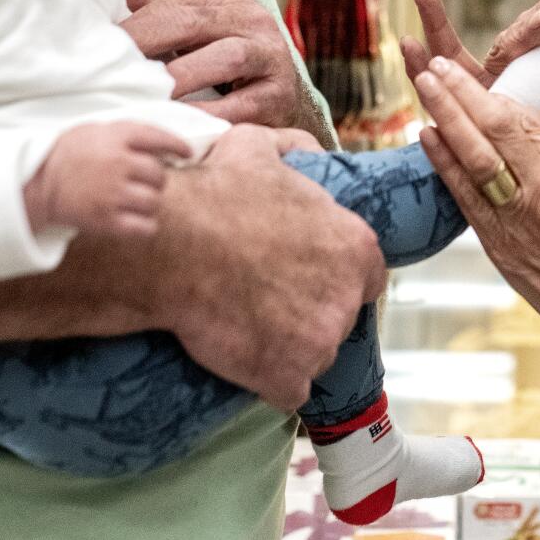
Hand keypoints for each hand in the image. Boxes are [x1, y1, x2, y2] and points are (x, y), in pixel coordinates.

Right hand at [24, 121, 190, 236]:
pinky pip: (145, 227)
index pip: (159, 137)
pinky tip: (136, 219)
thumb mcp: (98, 130)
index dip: (178, 146)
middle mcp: (117, 163)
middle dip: (154, 178)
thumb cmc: (69, 153)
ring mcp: (112, 193)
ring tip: (134, 199)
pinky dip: (145, 225)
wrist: (37, 182)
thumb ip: (130, 134)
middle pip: (159, 174)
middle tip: (141, 181)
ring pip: (154, 200)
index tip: (186, 153)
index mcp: (116, 136)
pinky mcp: (106, 220)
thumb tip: (167, 145)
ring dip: (149, 201)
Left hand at [122, 0, 324, 138]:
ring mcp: (272, 54)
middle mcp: (253, 17)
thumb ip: (153, 17)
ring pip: (228, 57)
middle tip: (114, 70)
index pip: (174, 7)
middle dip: (150, 45)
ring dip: (183, 77)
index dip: (135, 28)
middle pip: (196, 23)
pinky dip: (209, 113)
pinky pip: (242, 104)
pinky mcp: (280, 94)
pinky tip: (181, 122)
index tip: (99, 48)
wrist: (276, 96)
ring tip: (148, 95)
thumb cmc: (220, 63)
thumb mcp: (191, 32)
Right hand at [148, 125, 385, 409]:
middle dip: (310, 313)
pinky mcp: (288, 377)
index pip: (367, 276)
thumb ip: (295, 148)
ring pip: (314, 355)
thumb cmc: (215, 193)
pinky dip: (269, 382)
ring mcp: (320, 342)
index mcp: (355, 246)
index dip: (336, 279)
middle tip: (267, 301)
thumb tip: (311, 150)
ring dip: (289, 349)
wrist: (172, 244)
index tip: (306, 279)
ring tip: (248, 328)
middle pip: (339, 317)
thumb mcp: (258, 148)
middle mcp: (348, 297)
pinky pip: (288, 391)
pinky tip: (243, 361)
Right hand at [401, 0, 539, 182]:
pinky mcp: (467, 136)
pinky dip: (424, 75)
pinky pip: (443, 106)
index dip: (532, 24)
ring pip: (452, 68)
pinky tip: (411, 49)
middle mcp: (503, 87)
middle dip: (449, 15)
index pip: (525, 40)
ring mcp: (483, 109)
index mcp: (536, 75)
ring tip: (415, 2)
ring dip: (431, 33)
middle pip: (476, 47)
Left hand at [411, 58, 539, 364]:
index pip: (525, 122)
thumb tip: (524, 125)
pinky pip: (464, 197)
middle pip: (493, 132)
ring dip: (444, 119)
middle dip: (459, 94)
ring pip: (471, 160)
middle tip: (434, 66)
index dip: (491, 93)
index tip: (469, 70)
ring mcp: (517, 222)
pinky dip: (443, 164)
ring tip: (423, 86)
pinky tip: (426, 137)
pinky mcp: (498, 247)